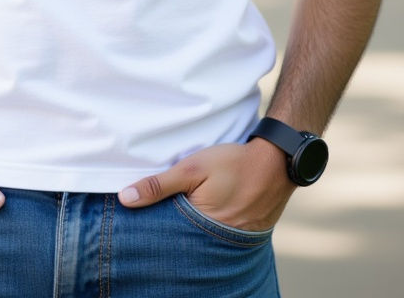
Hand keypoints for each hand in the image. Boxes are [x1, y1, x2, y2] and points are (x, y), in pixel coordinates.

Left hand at [117, 139, 293, 231]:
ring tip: (181, 214)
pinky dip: (207, 228)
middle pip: (183, 241)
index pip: (166, 236)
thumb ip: (159, 185)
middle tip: (158, 218)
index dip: (151, 228)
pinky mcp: (243, 235)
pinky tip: (201, 215)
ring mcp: (232, 241)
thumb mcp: (192, 168)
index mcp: (200, 227)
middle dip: (170, 232)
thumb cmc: (233, 163)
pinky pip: (217, 236)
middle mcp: (217, 242)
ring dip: (189, 230)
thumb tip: (125, 199)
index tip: (138, 222)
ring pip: (200, 239)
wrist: (278, 162)